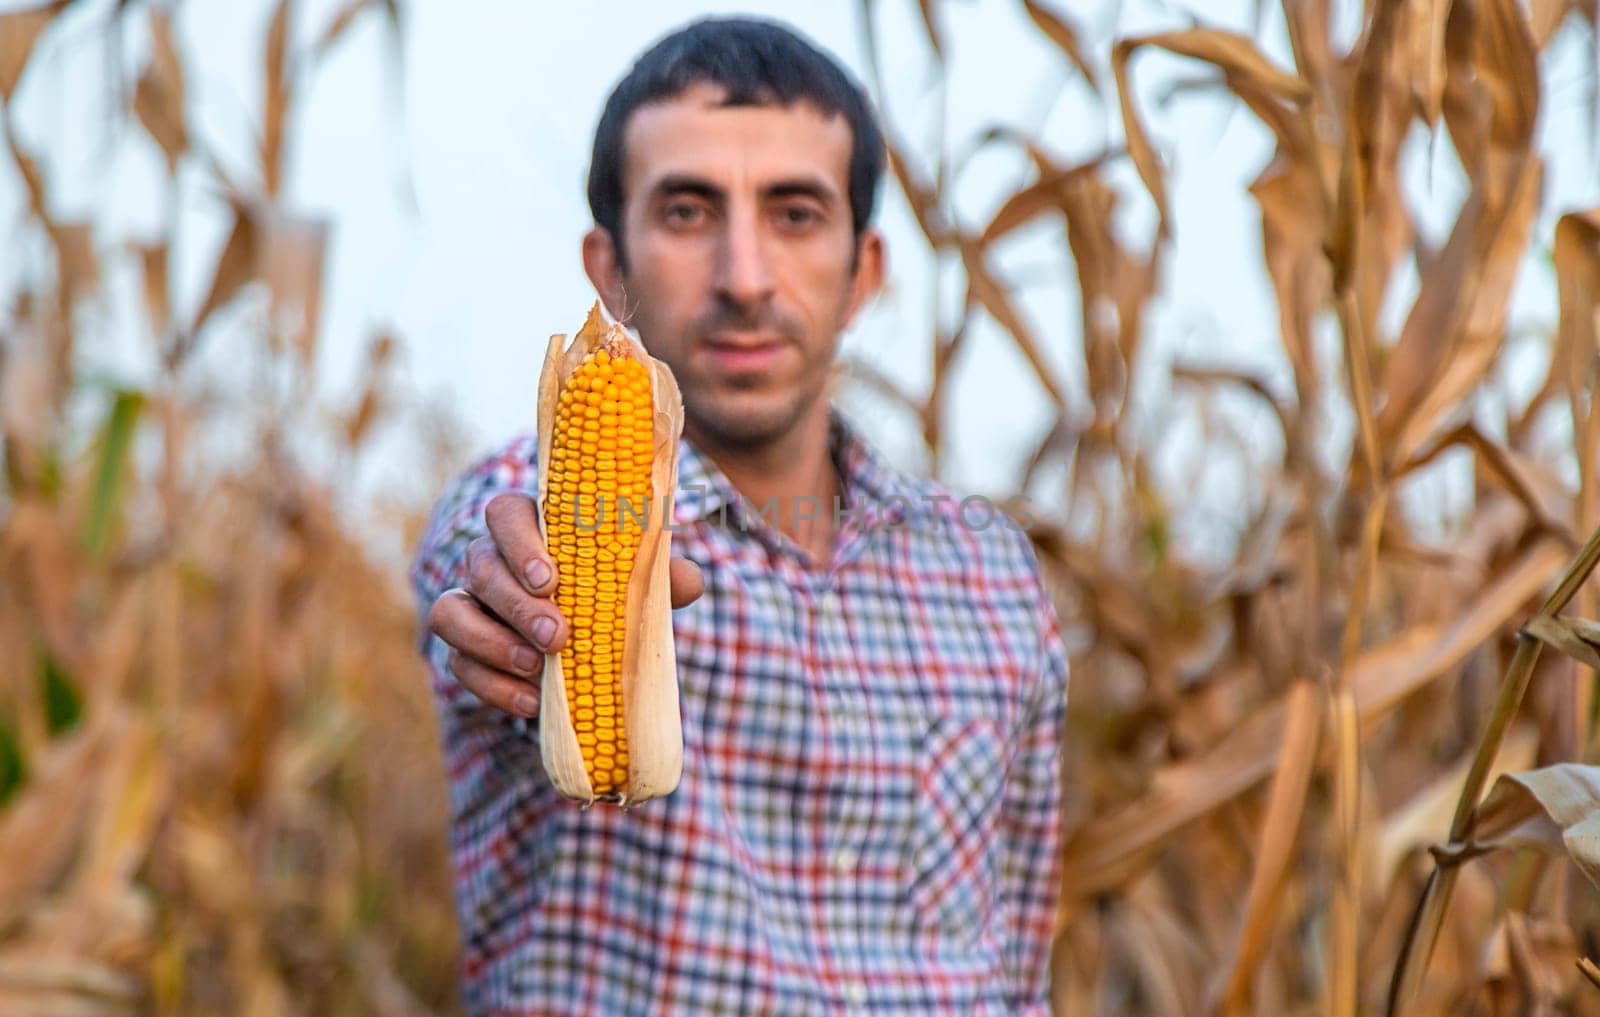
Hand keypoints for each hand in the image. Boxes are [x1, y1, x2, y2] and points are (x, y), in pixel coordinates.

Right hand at [427, 492, 704, 718]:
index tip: (551, 579)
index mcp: (532, 528)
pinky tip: (531, 702)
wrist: (602, 645)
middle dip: (516, 604)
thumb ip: (665, 576)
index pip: (505, 513)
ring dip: (490, 643)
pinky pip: (459, 666)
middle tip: (557, 636)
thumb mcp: (646, 582)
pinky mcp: (466, 652)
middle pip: (480, 567)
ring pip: (451, 614)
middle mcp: (492, 560)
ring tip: (536, 666)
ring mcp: (472, 606)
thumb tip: (687, 582)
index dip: (519, 542)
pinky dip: (492, 687)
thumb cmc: (620, 593)